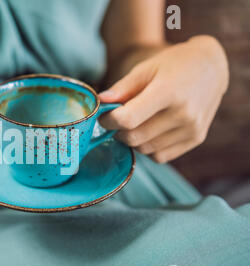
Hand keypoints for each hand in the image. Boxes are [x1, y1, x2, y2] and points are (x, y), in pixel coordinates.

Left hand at [99, 35, 228, 162]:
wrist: (210, 67)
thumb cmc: (173, 65)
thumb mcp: (145, 69)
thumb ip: (121, 88)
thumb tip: (99, 103)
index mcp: (168, 92)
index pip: (128, 119)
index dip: (109, 121)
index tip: (104, 116)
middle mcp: (184, 114)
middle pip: (134, 137)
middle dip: (118, 131)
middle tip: (117, 120)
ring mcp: (192, 129)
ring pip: (145, 150)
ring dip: (132, 140)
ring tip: (135, 123)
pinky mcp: (196, 139)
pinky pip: (160, 156)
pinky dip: (148, 148)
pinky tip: (150, 131)